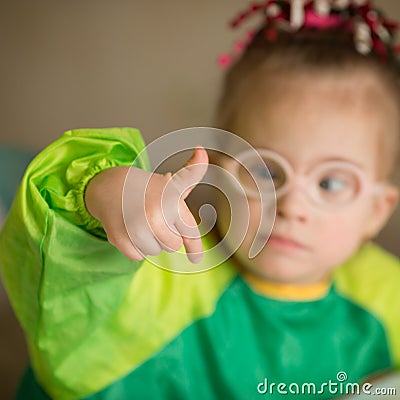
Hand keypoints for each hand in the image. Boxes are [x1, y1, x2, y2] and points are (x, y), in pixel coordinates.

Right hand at [85, 147, 208, 262]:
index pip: (190, 233)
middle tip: (155, 218)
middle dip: (166, 236)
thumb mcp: (172, 181)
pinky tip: (130, 230)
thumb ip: (192, 172)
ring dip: (150, 242)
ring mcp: (136, 227)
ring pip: (154, 252)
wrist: (111, 187)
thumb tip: (202, 150)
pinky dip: (134, 247)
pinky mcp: (120, 238)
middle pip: (172, 246)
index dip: (196, 249)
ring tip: (142, 223)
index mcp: (172, 202)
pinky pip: (137, 256)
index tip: (196, 261)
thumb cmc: (149, 188)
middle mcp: (155, 214)